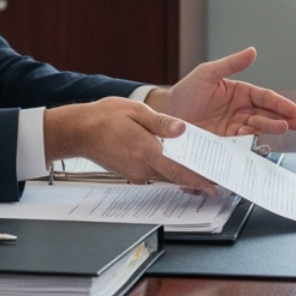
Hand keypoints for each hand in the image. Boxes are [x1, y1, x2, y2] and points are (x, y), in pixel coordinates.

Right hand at [43, 97, 216, 192]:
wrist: (79, 131)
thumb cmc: (103, 118)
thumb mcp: (135, 111)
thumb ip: (161, 122)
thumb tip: (181, 129)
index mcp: (146, 150)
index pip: (179, 170)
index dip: (199, 179)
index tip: (215, 184)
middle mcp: (142, 166)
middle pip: (176, 177)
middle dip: (197, 179)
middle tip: (217, 180)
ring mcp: (136, 172)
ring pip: (167, 178)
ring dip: (184, 177)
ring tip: (203, 174)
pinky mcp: (131, 172)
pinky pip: (155, 175)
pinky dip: (169, 173)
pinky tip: (177, 165)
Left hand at [146, 47, 295, 136]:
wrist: (165, 116)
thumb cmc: (185, 92)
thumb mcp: (207, 73)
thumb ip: (231, 64)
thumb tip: (252, 51)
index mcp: (240, 93)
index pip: (264, 97)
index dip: (279, 103)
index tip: (292, 109)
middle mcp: (241, 112)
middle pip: (267, 115)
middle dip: (284, 119)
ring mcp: (234, 128)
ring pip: (258, 129)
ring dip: (270, 128)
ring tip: (279, 128)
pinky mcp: (225, 144)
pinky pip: (241, 143)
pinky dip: (248, 141)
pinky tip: (250, 136)